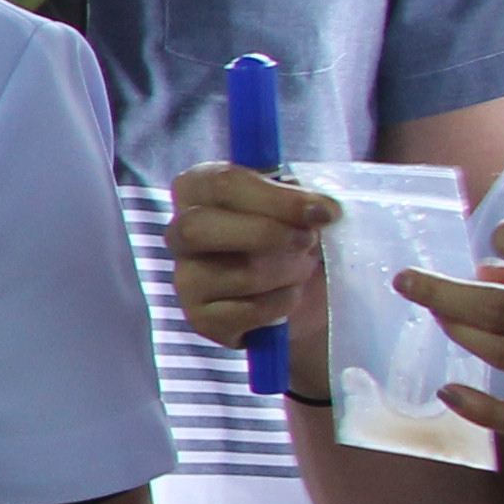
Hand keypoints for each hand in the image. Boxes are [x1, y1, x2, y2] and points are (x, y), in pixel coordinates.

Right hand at [163, 160, 329, 386]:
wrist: (307, 292)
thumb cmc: (296, 234)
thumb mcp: (302, 204)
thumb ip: (306, 198)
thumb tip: (319, 210)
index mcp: (199, 189)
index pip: (220, 184)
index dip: (277, 198)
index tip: (322, 212)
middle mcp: (181, 233)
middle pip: (199, 228)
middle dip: (268, 235)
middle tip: (309, 241)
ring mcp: (185, 279)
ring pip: (238, 273)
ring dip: (288, 272)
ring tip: (302, 269)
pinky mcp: (200, 319)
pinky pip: (246, 312)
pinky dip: (282, 305)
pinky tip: (285, 297)